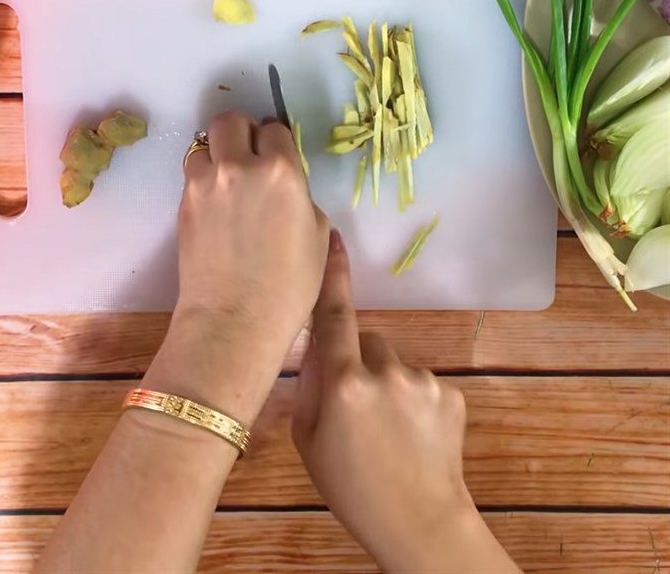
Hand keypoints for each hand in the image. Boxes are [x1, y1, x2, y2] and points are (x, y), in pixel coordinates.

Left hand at [144, 110, 329, 423]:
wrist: (235, 319)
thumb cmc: (289, 286)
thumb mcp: (317, 235)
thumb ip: (301, 197)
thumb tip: (286, 188)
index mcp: (281, 171)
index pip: (274, 129)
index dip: (277, 142)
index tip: (277, 156)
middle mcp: (239, 166)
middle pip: (230, 120)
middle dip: (241, 131)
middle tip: (248, 154)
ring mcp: (204, 183)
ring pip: (203, 145)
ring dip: (216, 156)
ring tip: (226, 182)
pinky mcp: (182, 203)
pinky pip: (192, 175)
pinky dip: (203, 181)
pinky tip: (215, 207)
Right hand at [293, 232, 521, 573]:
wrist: (420, 525)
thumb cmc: (350, 486)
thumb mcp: (308, 438)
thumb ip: (309, 384)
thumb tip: (315, 345)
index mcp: (344, 382)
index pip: (334, 314)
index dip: (333, 274)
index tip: (332, 236)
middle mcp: (385, 371)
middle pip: (366, 340)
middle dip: (358, 360)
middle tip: (356, 405)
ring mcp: (424, 380)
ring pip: (395, 362)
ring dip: (387, 381)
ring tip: (389, 428)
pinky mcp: (452, 392)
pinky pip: (423, 381)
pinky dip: (415, 399)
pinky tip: (415, 434)